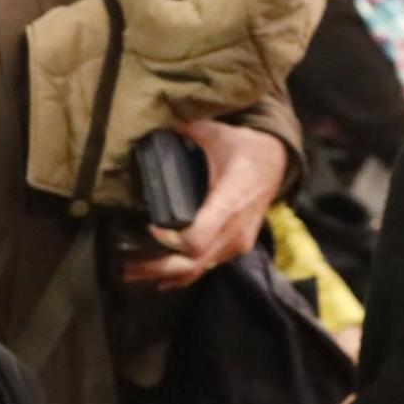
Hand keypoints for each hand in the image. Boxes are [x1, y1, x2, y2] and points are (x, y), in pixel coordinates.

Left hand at [122, 119, 287, 289]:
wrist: (278, 161)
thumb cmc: (245, 147)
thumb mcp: (217, 134)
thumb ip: (186, 129)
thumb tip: (153, 122)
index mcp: (229, 202)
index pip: (197, 238)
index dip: (170, 240)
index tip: (149, 227)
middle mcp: (234, 229)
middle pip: (192, 262)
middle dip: (157, 267)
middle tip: (124, 266)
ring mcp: (237, 243)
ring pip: (198, 270)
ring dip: (164, 274)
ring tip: (131, 273)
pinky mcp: (236, 247)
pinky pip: (207, 268)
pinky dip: (182, 275)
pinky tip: (159, 280)